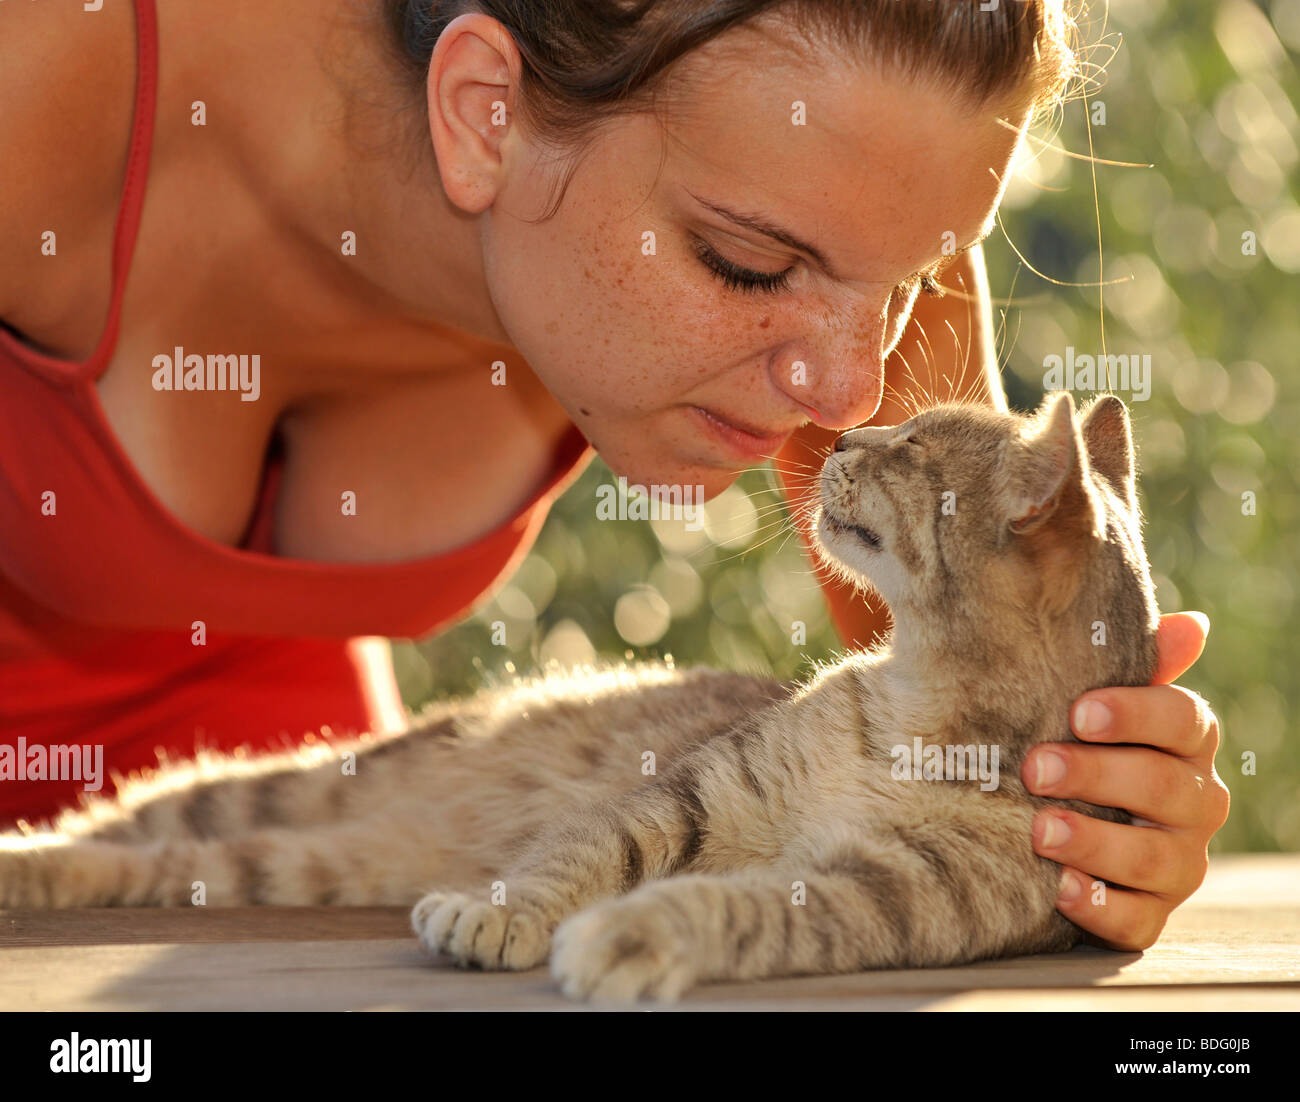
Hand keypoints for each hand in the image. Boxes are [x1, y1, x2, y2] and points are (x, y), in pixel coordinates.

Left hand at [1022, 612, 1229, 950]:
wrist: (1039, 817)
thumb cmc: (1068, 742)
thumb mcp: (1085, 703)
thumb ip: (1127, 664)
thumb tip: (1192, 626)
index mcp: (1185, 743)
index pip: (1184, 720)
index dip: (1135, 714)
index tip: (1078, 712)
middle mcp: (1195, 802)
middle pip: (1163, 787)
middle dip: (1096, 776)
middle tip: (1034, 768)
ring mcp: (1178, 864)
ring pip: (1154, 859)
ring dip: (1095, 843)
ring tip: (1040, 831)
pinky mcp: (1148, 915)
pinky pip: (1135, 921)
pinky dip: (1098, 907)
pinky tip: (1057, 889)